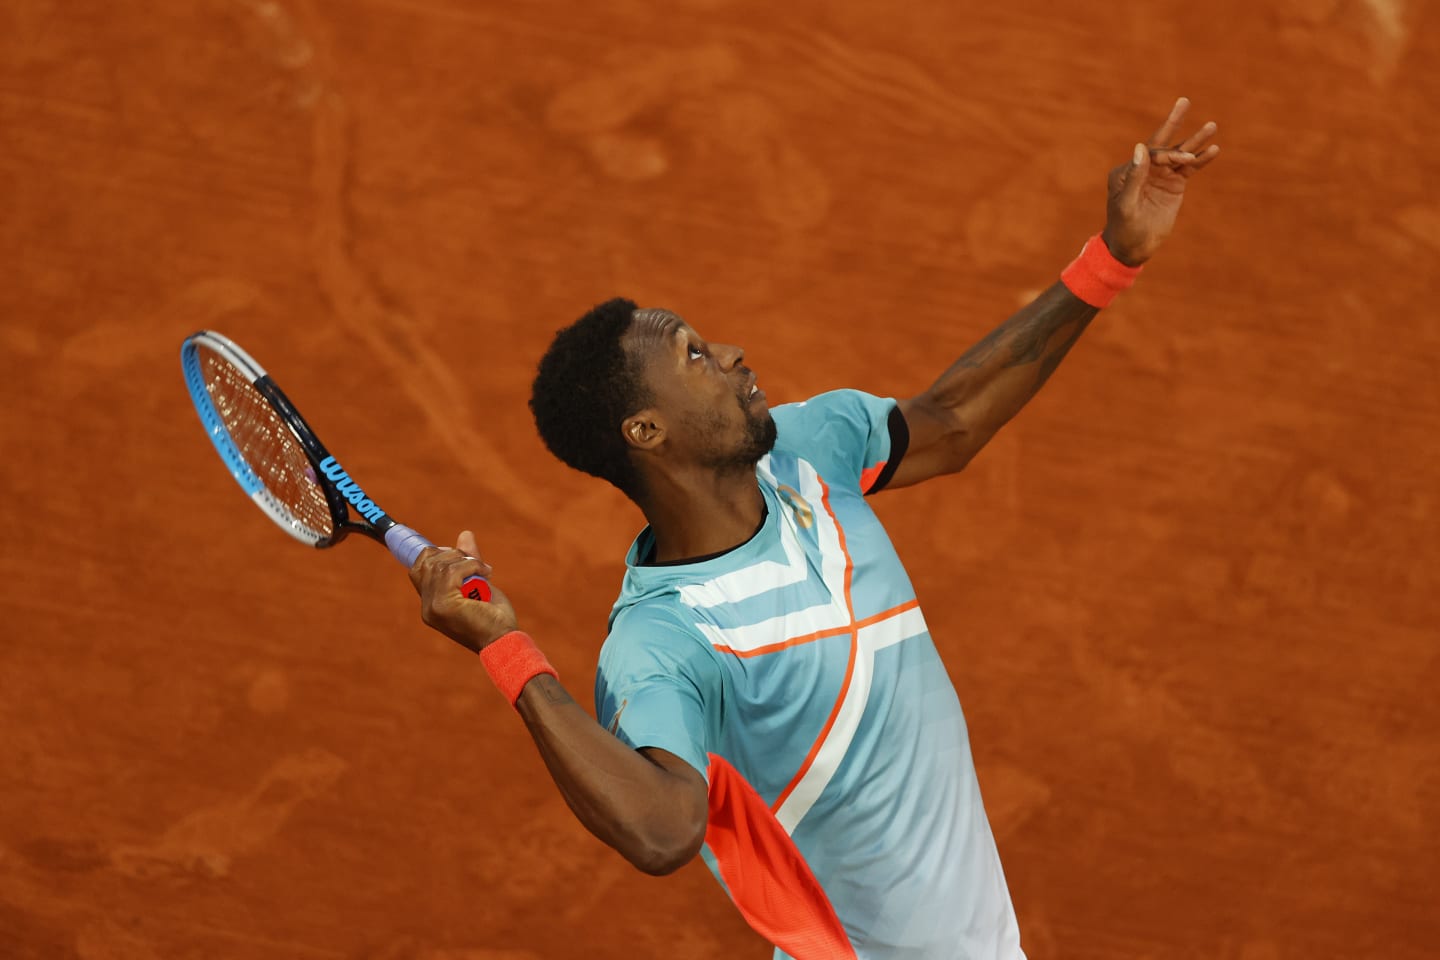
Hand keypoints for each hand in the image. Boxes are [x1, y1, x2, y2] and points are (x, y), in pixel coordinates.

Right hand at [408, 530, 518, 652]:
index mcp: (431, 605)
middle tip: (475, 563)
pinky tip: (486, 574)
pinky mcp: (444, 604)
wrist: (503, 640)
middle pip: (426, 562)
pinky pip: (452, 570)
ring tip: (484, 571)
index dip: (431, 554)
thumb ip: (468, 562)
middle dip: (451, 554)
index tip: (454, 551)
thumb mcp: (479, 584)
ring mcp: (433, 606)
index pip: (416, 570)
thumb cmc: (494, 617)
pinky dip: (472, 566)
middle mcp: (427, 607)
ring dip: (466, 561)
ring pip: (441, 565)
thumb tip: (465, 534)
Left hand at [1101, 97, 1219, 265]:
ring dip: (1195, 141)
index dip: (1168, 154)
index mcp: (1127, 170)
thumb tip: (1141, 147)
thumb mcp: (1127, 204)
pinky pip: (1189, 169)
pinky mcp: (1173, 185)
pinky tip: (1213, 150)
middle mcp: (1144, 168)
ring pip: (1179, 154)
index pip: (1150, 154)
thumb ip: (1135, 177)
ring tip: (1212, 126)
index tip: (1183, 160)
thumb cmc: (1124, 227)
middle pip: (1162, 142)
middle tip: (1184, 101)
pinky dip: (1201, 160)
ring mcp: (1160, 175)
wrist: (1133, 247)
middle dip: (1174, 122)